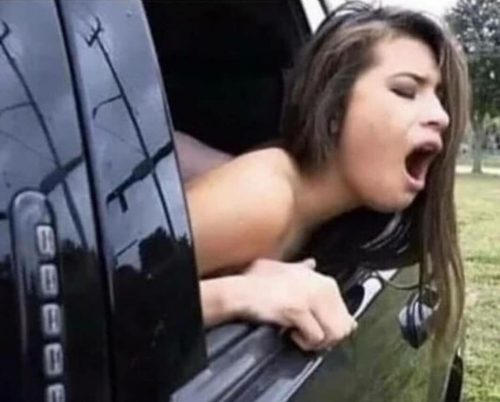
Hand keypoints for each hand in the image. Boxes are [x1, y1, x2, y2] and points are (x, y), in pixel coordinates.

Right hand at [238, 258, 357, 350]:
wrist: (240, 291)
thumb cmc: (257, 281)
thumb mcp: (281, 267)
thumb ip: (301, 267)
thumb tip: (312, 263)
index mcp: (321, 279)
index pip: (345, 313)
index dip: (333, 326)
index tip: (317, 329)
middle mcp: (321, 286)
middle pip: (343, 326)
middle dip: (328, 336)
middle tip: (310, 337)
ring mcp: (311, 297)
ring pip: (334, 334)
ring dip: (318, 342)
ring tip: (302, 338)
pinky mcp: (299, 310)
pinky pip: (315, 337)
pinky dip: (305, 342)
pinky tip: (292, 335)